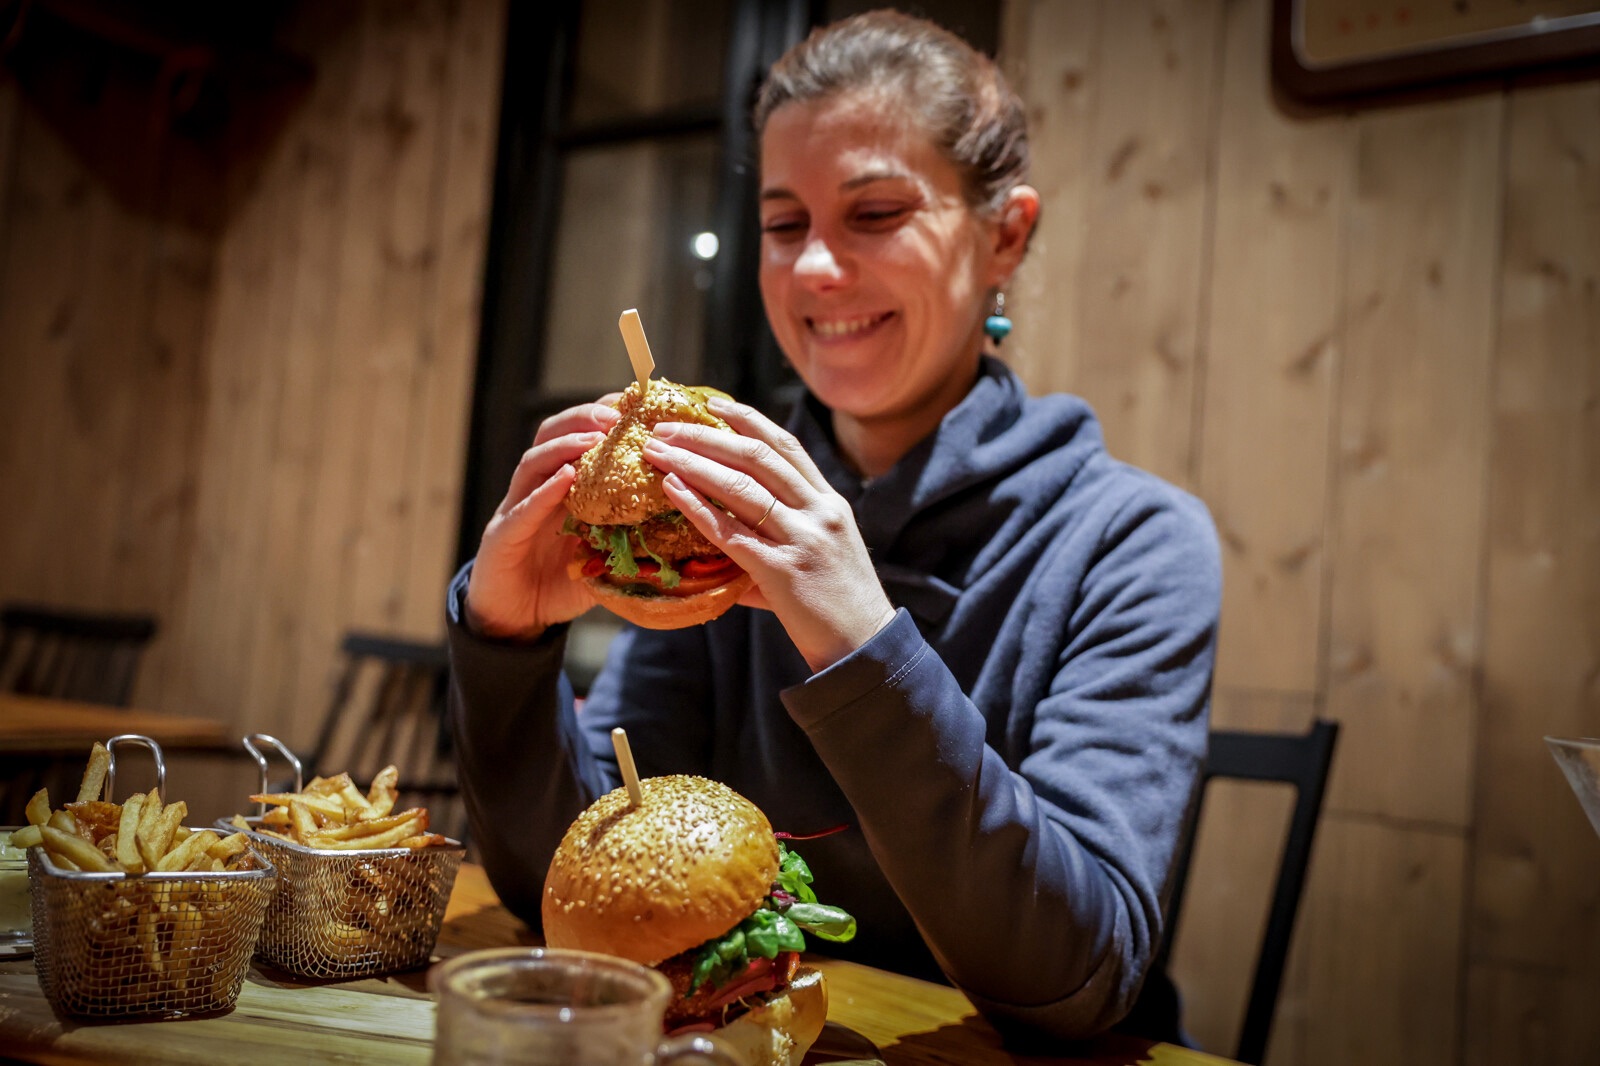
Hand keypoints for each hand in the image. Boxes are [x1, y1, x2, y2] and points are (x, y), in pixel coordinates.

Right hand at [464, 400, 619, 638]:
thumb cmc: (560, 583)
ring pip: (533, 463)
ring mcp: (516, 510)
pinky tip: (565, 479)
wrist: (516, 621)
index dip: (603, 418)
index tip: (636, 405)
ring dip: (564, 446)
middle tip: (617, 415)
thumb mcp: (604, 556)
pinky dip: (544, 492)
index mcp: (561, 488)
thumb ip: (632, 536)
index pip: (579, 438)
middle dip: (583, 419)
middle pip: (552, 436)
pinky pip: (523, 509)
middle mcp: (535, 490)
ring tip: (594, 438)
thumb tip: (681, 528)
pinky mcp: (502, 537)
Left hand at [642, 397, 896, 671]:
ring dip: (693, 463)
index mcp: (829, 502)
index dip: (746, 420)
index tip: (712, 405)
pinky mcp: (783, 571)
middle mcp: (818, 511)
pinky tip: (672, 489)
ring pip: (741, 487)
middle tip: (665, 426)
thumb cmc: (835, 605)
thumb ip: (775, 536)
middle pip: (756, 457)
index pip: (785, 446)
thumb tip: (719, 531)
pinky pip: (731, 532)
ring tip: (657, 451)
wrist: (864, 648)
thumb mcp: (816, 555)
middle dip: (706, 436)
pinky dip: (698, 506)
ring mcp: (802, 539)